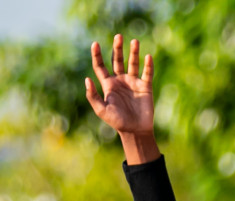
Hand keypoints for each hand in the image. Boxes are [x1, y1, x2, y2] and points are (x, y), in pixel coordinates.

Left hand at [86, 35, 159, 163]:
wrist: (134, 131)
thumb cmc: (116, 122)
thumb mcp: (101, 110)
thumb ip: (93, 96)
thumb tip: (86, 79)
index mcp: (108, 85)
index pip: (100, 67)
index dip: (97, 55)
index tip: (95, 44)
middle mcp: (120, 81)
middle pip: (118, 60)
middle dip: (118, 48)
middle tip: (118, 36)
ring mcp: (133, 82)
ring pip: (133, 63)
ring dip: (134, 52)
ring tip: (134, 41)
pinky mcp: (145, 86)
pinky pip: (147, 73)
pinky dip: (148, 65)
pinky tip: (147, 57)